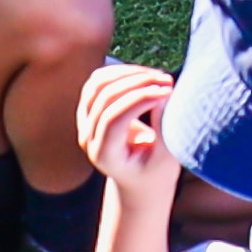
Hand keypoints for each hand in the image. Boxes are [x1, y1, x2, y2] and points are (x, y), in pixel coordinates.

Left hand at [77, 61, 179, 191]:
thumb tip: (161, 93)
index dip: (139, 100)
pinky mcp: (88, 107)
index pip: (114, 120)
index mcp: (104, 155)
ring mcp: (84, 121)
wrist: (138, 179)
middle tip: (168, 81)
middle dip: (138, 83)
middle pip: (104, 98)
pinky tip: (146, 75)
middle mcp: (88, 138)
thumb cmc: (155, 172)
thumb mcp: (165, 160)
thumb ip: (163, 130)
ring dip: (130, 74)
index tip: (167, 91)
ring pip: (98, 84)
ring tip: (159, 77)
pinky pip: (99, 80)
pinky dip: (122, 71)